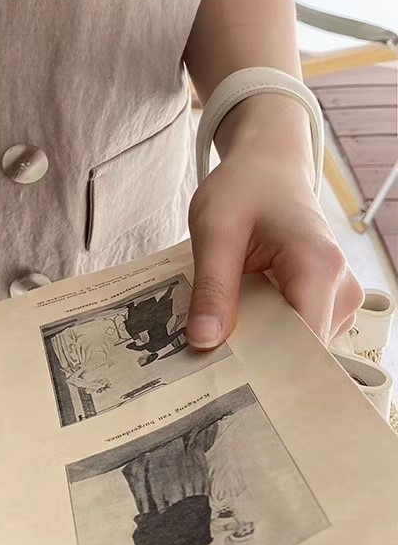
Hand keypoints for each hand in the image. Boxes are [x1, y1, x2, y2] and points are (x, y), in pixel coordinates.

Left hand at [186, 96, 363, 348]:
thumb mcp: (215, 230)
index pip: (303, 346)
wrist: (268, 164)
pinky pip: (299, 333)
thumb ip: (212, 287)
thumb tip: (204, 342)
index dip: (264, 368)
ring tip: (219, 336)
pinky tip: (237, 325)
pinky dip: (268, 333)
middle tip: (207, 363)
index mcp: (319, 267)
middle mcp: (342, 288)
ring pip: (300, 347)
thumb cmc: (244, 187)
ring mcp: (340, 297)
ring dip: (261, 345)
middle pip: (303, 351)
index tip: (221, 380)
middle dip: (257, 360)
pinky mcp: (328, 300)